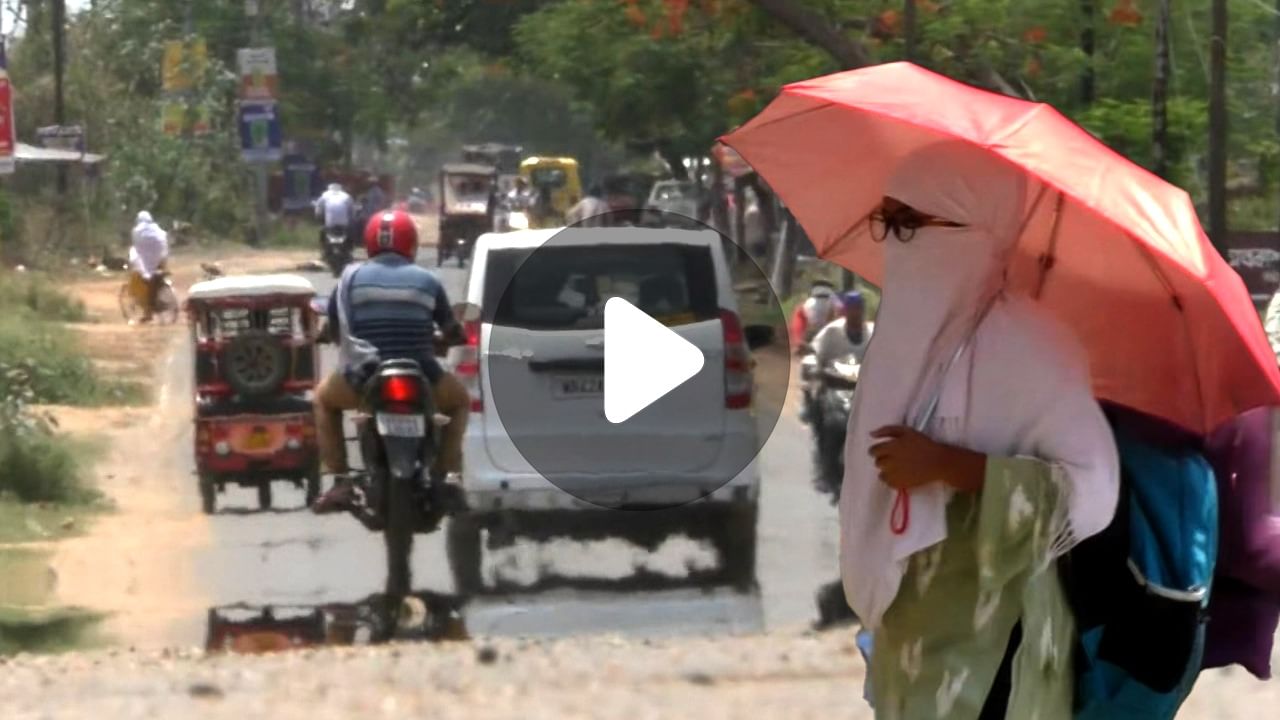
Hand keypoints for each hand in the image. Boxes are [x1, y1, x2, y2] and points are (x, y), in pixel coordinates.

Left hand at [869, 425, 985, 492]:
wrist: (939, 462)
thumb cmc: (923, 444)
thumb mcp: (907, 431)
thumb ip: (887, 430)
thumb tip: (871, 434)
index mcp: (891, 447)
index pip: (873, 451)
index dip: (877, 450)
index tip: (884, 451)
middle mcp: (890, 461)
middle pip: (877, 462)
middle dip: (884, 460)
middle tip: (895, 458)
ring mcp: (894, 474)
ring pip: (881, 474)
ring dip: (887, 471)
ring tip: (898, 467)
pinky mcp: (900, 484)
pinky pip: (888, 483)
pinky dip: (892, 479)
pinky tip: (901, 474)